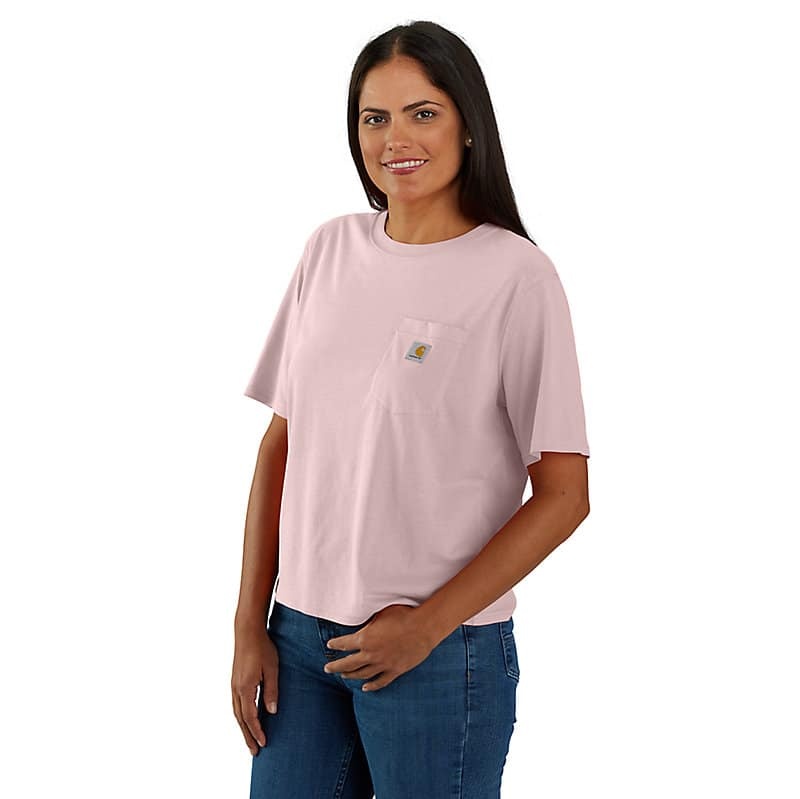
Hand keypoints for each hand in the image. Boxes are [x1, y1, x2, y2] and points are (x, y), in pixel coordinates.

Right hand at [232, 626, 278, 754]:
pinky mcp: (235, 681)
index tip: (264, 744)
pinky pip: (236, 705)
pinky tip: (246, 720)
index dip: (257, 732)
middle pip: (241, 719)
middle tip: (254, 752)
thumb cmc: (262, 648)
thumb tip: (272, 712)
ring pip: (237, 713)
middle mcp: (236, 689)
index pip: (250, 717)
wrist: (247, 632)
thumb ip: (271, 691)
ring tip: (250, 740)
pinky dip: (241, 717)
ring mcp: (234, 685)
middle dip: (248, 736)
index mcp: (245, 688)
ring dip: (243, 728)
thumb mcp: (272, 669)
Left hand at [323, 604, 435, 691]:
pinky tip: (365, 687)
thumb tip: (364, 623)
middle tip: (327, 668)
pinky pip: (380, 681)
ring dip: (351, 675)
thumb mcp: (381, 613)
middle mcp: (371, 654)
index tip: (330, 645)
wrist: (423, 627)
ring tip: (343, 676)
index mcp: (365, 638)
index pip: (344, 643)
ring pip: (362, 674)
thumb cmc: (403, 615)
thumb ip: (370, 621)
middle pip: (348, 663)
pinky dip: (372, 685)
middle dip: (336, 666)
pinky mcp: (395, 670)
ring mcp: (383, 664)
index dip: (336, 645)